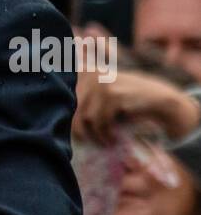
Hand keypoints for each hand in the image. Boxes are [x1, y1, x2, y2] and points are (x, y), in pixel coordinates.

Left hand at [73, 28, 200, 143]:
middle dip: (80, 131)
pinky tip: (113, 139)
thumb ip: (80, 102)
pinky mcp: (114, 95)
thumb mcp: (100, 96)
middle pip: (72, 110)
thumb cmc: (124, 102)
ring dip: (95, 135)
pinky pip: (101, 122)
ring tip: (104, 142)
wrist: (156, 99)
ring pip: (86, 118)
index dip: (65, 118)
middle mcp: (90, 74)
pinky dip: (106, 135)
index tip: (73, 135)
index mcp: (83, 71)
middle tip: (89, 143)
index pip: (63, 98)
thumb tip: (57, 123)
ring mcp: (102, 84)